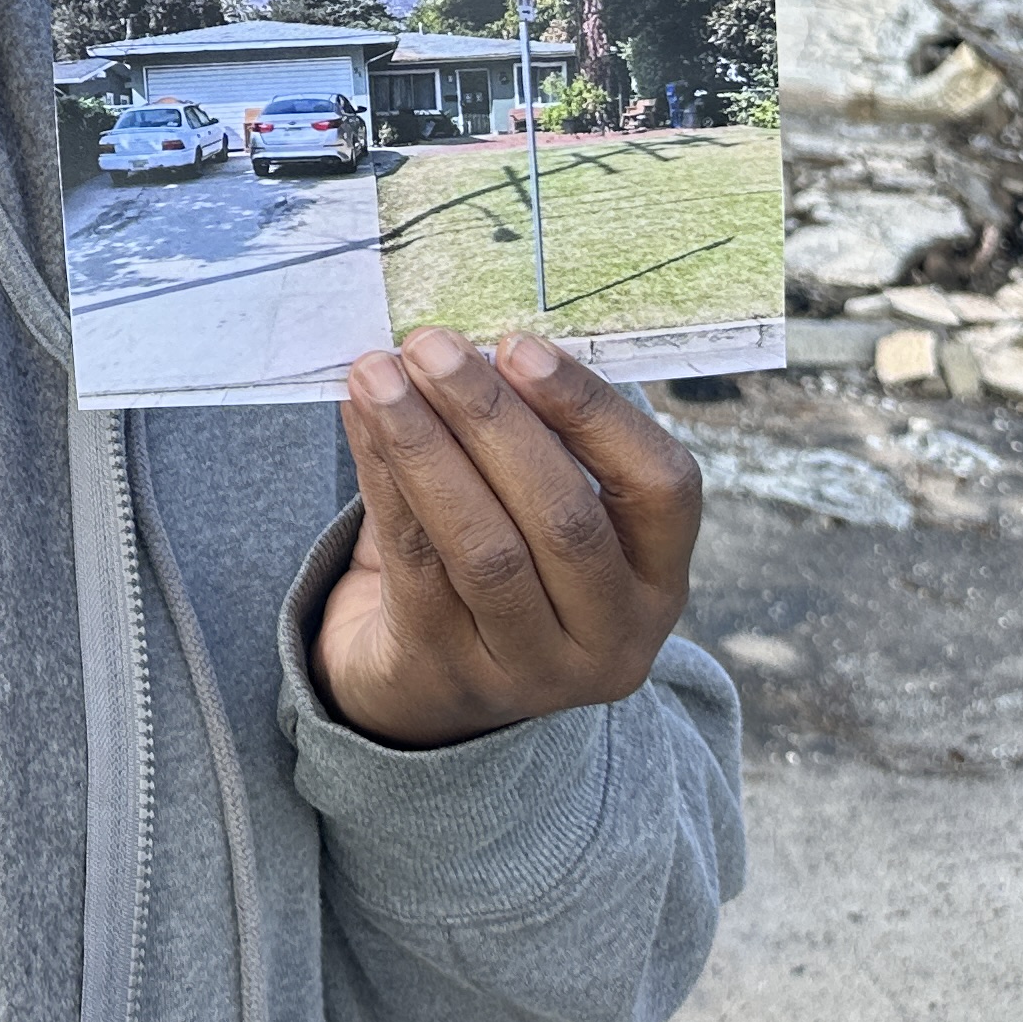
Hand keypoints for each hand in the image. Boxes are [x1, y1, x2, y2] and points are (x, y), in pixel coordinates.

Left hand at [314, 328, 701, 750]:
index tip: (519, 344)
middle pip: (564, 517)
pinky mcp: (445, 673)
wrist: (420, 683)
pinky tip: (360, 423)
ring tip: (378, 375)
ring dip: (425, 445)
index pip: (661, 487)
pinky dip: (383, 481)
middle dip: (491, 418)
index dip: (593, 410)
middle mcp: (613, 636)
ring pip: (483, 546)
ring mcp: (531, 669)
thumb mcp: (537, 510)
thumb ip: (530, 435)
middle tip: (431, 344)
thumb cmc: (495, 558)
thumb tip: (470, 338)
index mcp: (658, 579)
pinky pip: (415, 564)